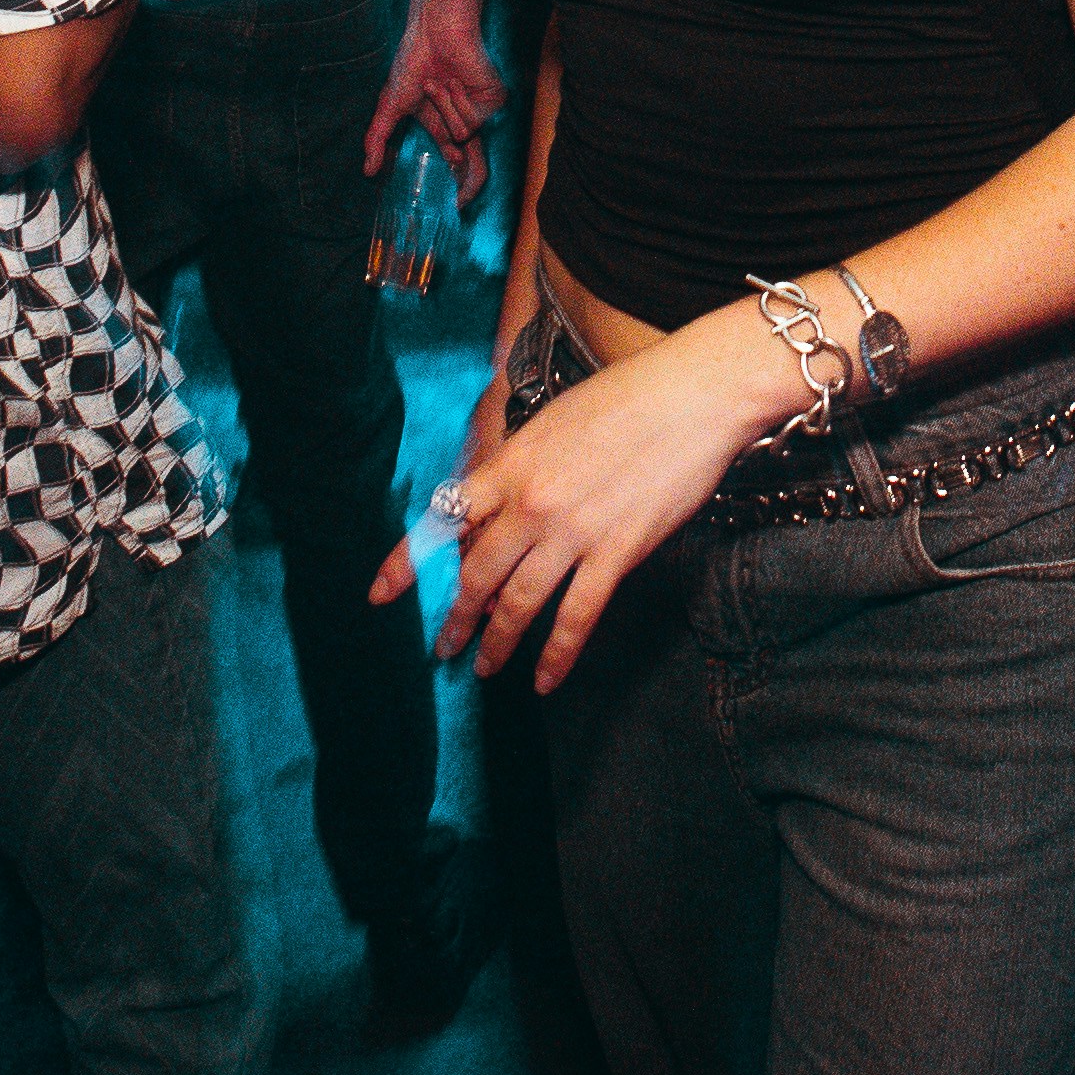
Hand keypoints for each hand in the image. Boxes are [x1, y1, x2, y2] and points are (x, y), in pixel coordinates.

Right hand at [368, 0, 503, 193]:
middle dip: (471, 184)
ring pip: (462, 135)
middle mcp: (465, 119)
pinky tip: (454, 81)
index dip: (462, 185)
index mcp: (445, 124)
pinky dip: (455, 103)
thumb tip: (367, 171)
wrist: (435, 32)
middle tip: (462, 203)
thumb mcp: (391, 105)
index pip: (458, 161)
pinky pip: (472, 121)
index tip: (458, 206)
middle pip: (477, 163)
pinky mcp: (493, 100)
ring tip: (438, 83)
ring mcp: (480, 110)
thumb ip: (378, 138)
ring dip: (442, 109)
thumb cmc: (414, 62)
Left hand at [378, 311, 783, 689]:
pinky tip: (545, 679)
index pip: (442, 520)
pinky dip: (557, 654)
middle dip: (455, 619)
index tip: (380, 595)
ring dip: (498, 643)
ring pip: (519, 603)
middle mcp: (531, 502)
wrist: (694, 395)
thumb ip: (522, 467)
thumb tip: (502, 510)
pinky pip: (577, 616)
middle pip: (476, 574)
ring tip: (486, 668)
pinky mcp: (617, 552)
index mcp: (511, 465)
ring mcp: (573, 531)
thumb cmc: (631, 397)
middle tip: (444, 649)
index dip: (406, 563)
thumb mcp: (555, 422)